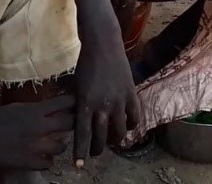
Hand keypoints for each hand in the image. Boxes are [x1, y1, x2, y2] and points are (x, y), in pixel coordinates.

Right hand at [0, 96, 74, 168]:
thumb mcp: (19, 107)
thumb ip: (38, 109)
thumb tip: (55, 108)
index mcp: (36, 111)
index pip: (65, 102)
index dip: (73, 102)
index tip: (77, 103)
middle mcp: (40, 128)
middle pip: (70, 124)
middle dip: (73, 122)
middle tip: (72, 123)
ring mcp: (36, 147)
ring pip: (62, 146)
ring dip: (58, 144)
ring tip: (52, 142)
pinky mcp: (30, 163)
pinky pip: (49, 163)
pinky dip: (47, 159)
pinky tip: (42, 156)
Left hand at [73, 37, 139, 162]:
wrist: (103, 44)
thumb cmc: (86, 63)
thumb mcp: (76, 85)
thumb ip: (79, 104)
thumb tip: (79, 122)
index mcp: (85, 102)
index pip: (83, 134)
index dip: (80, 152)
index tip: (78, 166)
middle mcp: (102, 104)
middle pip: (100, 136)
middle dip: (97, 148)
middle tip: (95, 152)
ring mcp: (118, 100)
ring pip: (119, 131)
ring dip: (115, 140)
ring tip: (111, 141)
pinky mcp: (131, 93)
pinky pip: (134, 117)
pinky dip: (131, 125)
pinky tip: (127, 126)